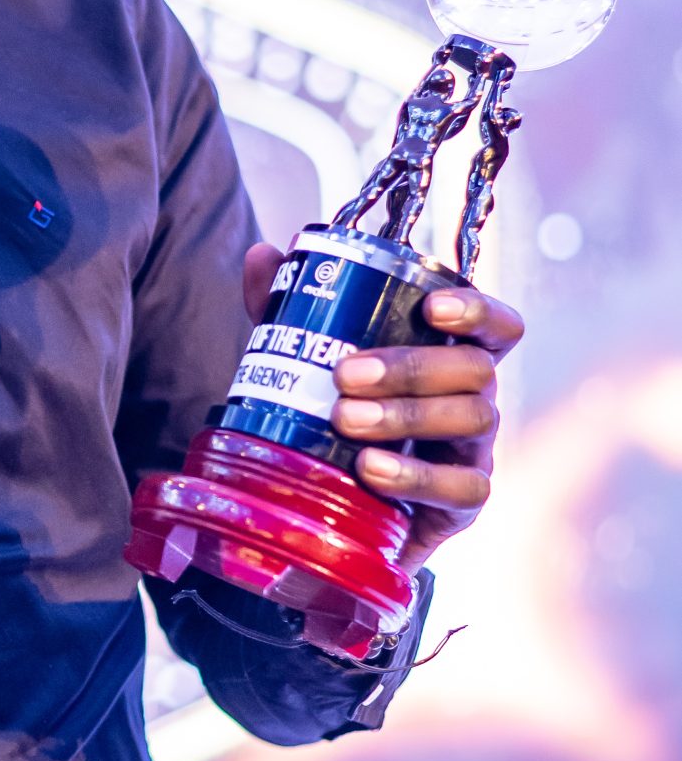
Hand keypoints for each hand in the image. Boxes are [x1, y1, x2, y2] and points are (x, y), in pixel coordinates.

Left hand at [242, 243, 523, 569]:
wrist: (339, 507)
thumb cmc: (338, 420)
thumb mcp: (309, 361)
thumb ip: (290, 309)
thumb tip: (265, 254)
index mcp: (451, 356)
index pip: (495, 325)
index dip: (477, 310)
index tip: (430, 307)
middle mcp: (474, 398)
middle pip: (475, 369)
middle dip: (411, 367)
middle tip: (345, 374)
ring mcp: (475, 450)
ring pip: (471, 419)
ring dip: (406, 415)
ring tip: (345, 419)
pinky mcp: (463, 501)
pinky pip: (461, 487)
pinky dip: (414, 475)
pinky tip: (371, 469)